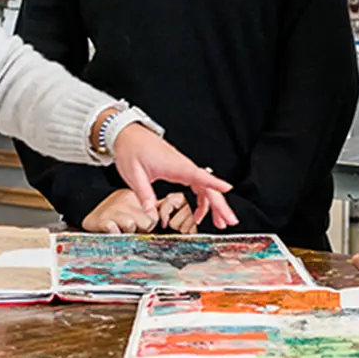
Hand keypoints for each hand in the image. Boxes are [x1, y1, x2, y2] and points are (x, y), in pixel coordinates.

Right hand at [82, 187, 162, 233]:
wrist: (86, 211)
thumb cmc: (113, 214)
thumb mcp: (133, 207)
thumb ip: (150, 211)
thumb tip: (167, 211)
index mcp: (135, 197)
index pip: (154, 215)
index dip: (149, 224)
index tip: (140, 225)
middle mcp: (125, 200)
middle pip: (146, 222)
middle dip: (140, 229)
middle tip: (129, 228)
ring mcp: (113, 210)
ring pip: (132, 226)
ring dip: (127, 233)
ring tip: (119, 228)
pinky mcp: (103, 220)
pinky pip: (116, 232)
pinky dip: (115, 235)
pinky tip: (111, 230)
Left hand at [110, 123, 236, 229]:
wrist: (129, 134)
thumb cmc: (132, 150)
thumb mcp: (133, 174)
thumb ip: (144, 194)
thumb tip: (150, 213)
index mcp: (175, 166)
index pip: (199, 175)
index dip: (214, 183)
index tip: (228, 189)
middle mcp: (184, 167)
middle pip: (208, 186)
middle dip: (220, 204)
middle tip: (229, 221)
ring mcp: (184, 169)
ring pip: (205, 188)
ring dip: (214, 206)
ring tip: (219, 223)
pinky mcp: (181, 171)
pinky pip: (198, 187)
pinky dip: (202, 201)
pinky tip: (199, 214)